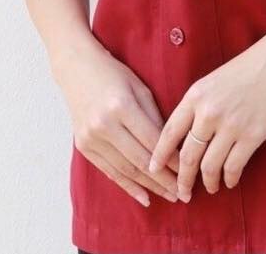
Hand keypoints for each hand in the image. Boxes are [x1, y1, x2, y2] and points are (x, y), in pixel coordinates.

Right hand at [57, 46, 181, 206]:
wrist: (77, 69)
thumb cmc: (114, 74)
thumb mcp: (139, 88)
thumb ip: (154, 118)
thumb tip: (172, 148)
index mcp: (122, 106)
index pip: (152, 141)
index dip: (172, 159)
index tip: (189, 170)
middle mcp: (104, 125)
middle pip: (140, 160)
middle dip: (165, 179)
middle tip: (184, 193)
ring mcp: (91, 138)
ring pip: (126, 170)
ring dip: (150, 186)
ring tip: (170, 195)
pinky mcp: (84, 146)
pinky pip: (110, 171)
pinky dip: (128, 186)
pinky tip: (145, 197)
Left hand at [146, 19, 265, 200]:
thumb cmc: (246, 68)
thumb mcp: (212, 80)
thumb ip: (198, 105)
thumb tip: (185, 136)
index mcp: (195, 95)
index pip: (169, 132)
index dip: (159, 155)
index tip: (153, 169)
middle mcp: (209, 112)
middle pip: (187, 156)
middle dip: (182, 179)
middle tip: (182, 193)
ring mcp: (230, 126)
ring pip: (209, 167)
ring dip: (207, 183)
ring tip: (209, 188)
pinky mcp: (252, 136)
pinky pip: (233, 167)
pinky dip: (229, 179)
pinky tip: (229, 181)